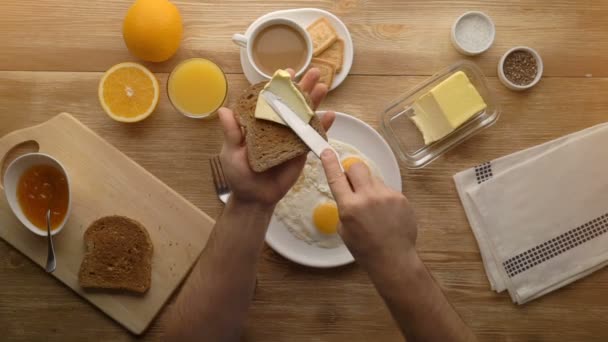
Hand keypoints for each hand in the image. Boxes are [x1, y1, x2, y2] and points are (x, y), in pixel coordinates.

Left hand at [218, 68, 334, 206]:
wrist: (255, 197)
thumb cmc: (239, 174)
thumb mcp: (231, 152)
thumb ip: (231, 132)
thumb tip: (224, 110)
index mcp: (260, 122)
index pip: (270, 99)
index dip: (279, 85)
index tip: (287, 72)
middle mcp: (277, 126)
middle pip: (291, 103)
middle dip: (303, 87)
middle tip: (315, 72)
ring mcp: (291, 137)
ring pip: (304, 116)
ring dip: (314, 101)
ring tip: (323, 85)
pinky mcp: (301, 151)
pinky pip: (312, 136)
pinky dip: (322, 126)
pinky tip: (331, 115)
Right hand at [320, 150, 417, 267]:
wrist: (393, 258)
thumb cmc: (365, 249)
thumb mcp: (344, 229)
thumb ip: (345, 207)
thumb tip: (349, 193)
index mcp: (349, 206)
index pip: (336, 178)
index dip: (330, 163)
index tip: (326, 151)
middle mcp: (368, 197)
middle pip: (357, 167)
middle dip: (352, 172)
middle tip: (353, 183)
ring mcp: (386, 195)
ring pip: (373, 179)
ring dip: (369, 187)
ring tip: (374, 209)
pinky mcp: (400, 197)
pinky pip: (387, 189)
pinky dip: (383, 198)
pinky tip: (386, 214)